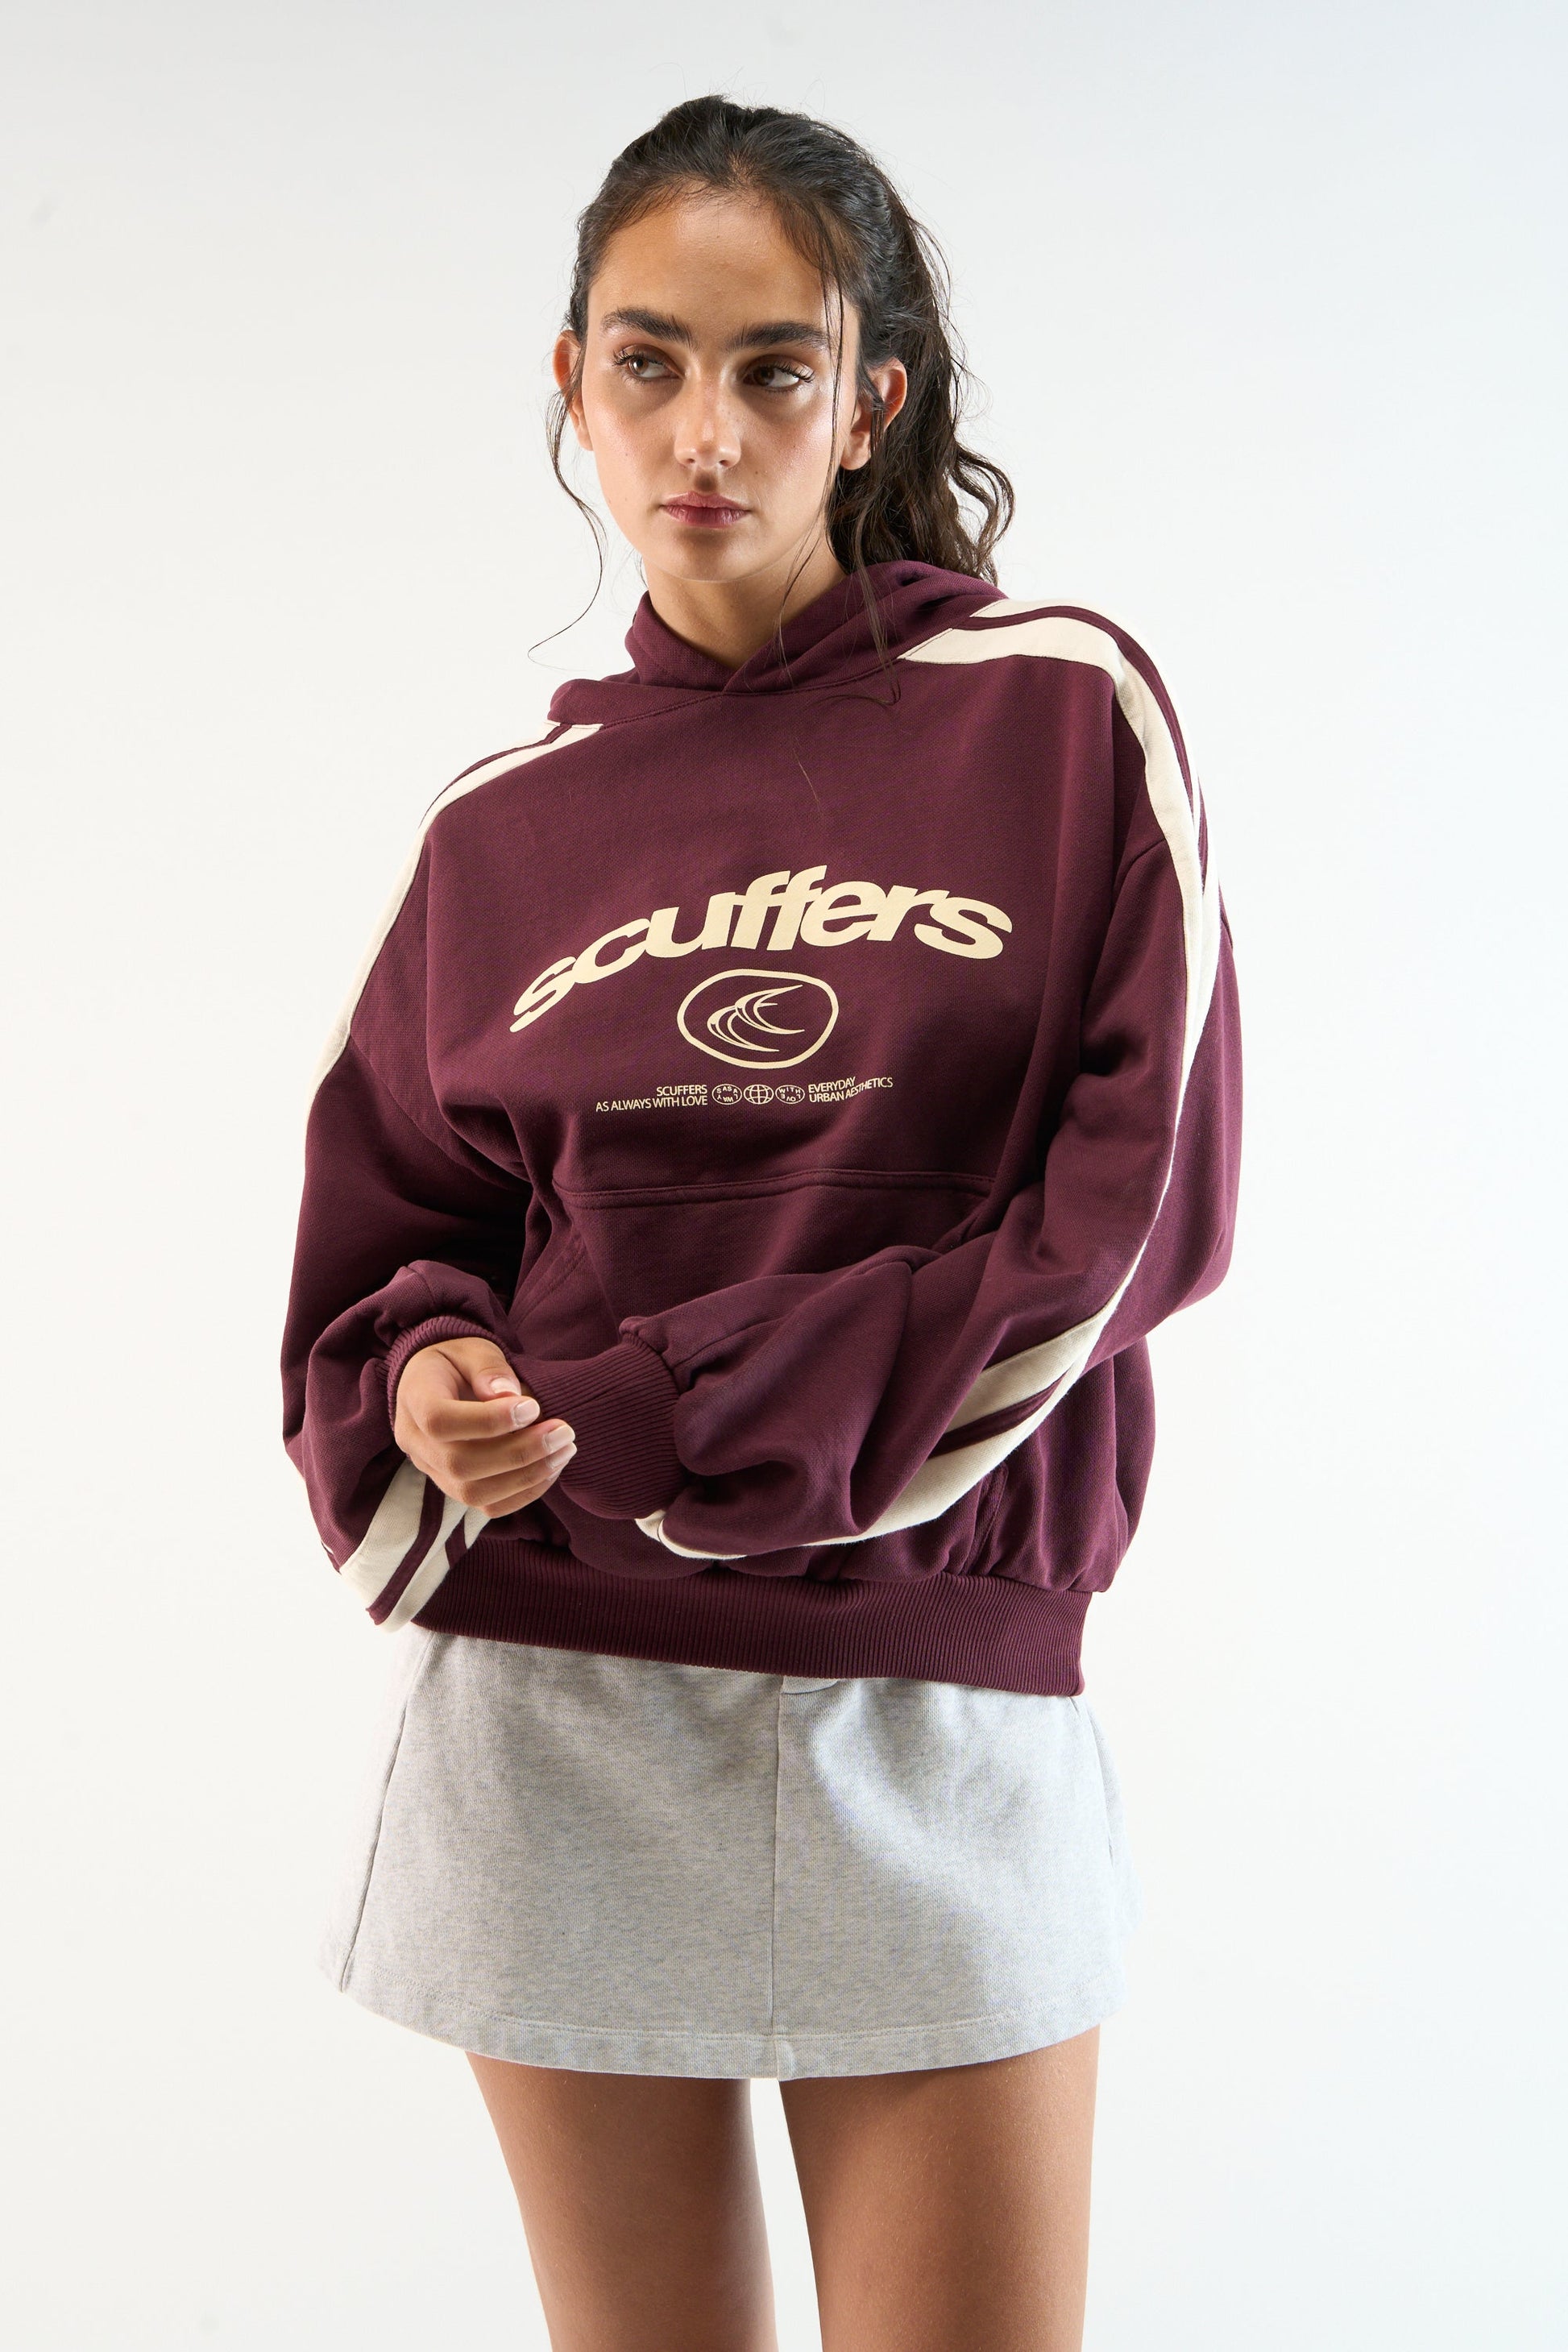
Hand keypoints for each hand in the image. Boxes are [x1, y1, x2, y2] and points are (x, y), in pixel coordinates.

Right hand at [392, 1335, 576, 1516]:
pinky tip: (551, 1467)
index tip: (532, 1408)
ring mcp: (432, 1470)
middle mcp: (416, 1442)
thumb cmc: (459, 1362)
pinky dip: (525, 1492)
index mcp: (415, 1399)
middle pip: (460, 1464)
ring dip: (527, 1476)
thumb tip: (510, 1396)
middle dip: (519, 1453)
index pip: (440, 1421)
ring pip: (474, 1493)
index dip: (488, 1421)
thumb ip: (489, 1368)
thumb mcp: (472, 1350)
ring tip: (564, 1450)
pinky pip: (487, 1506)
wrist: (441, 1381)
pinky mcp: (454, 1487)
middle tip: (563, 1432)